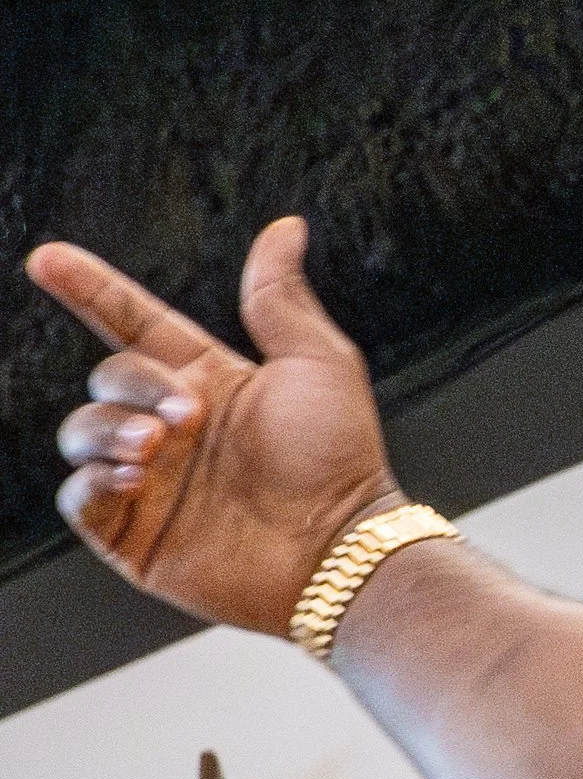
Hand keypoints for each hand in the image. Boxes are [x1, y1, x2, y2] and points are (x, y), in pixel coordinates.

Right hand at [28, 216, 398, 635]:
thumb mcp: (317, 364)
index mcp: (208, 380)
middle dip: (133, 384)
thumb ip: (281, 298)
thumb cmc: (340, 461)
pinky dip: (91, 482)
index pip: (133, 323)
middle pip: (108, 377)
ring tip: (155, 447)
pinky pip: (79, 498)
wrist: (339, 551)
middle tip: (187, 415)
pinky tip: (130, 479)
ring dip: (107, 430)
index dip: (90, 290)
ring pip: (82, 432)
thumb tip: (286, 227)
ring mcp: (151, 482)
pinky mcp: (135, 535)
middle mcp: (173, 428)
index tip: (47, 259)